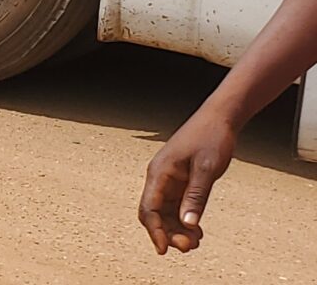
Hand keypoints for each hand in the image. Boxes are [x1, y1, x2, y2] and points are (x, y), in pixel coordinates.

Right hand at [138, 109, 236, 254]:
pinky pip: (176, 206)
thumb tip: (188, 224)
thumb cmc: (210, 138)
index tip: (164, 250)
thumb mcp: (206, 168)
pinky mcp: (180, 181)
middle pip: (155, 214)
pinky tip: (196, 230)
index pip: (149, 209)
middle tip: (189, 247)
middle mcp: (160, 178)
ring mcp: (169, 180)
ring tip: (195, 242)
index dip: (154, 231)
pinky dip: (184, 220)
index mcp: (159, 173)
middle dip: (168, 233)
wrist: (219, 118)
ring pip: (165, 213)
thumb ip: (196, 196)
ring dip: (176, 230)